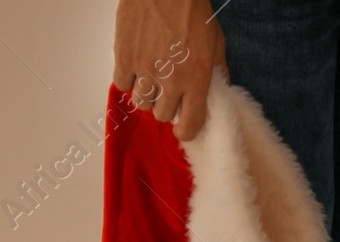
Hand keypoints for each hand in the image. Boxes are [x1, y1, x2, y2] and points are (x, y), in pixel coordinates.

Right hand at [113, 0, 225, 141]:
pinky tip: (136, 66)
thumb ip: (218, 71)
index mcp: (197, 79)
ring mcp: (145, 70)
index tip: (184, 127)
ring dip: (147, 95)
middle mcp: (170, 80)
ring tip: (151, 78)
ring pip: (141, 103)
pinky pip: (121, 84)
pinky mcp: (124, 57)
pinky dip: (127, 79)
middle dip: (167, 107)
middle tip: (168, 91)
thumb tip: (218, 92)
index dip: (187, 131)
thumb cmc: (193, 11)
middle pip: (163, 116)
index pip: (190, 125)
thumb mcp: (217, 42)